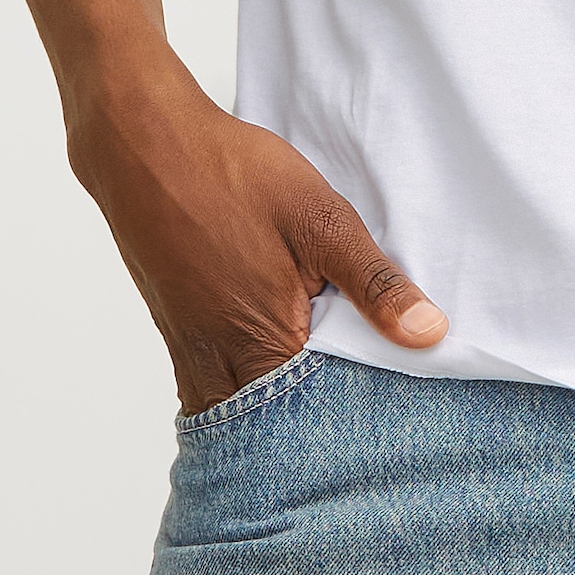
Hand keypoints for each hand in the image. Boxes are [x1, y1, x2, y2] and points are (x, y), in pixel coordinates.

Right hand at [66, 52, 445, 413]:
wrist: (145, 147)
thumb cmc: (234, 177)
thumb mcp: (321, 220)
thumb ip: (373, 283)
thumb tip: (428, 335)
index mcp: (265, 344)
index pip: (320, 415)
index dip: (356, 418)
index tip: (389, 415)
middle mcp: (221, 362)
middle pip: (273, 424)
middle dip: (311, 426)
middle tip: (352, 419)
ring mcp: (190, 350)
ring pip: (235, 409)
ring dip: (270, 412)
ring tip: (312, 396)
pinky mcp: (175, 331)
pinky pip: (207, 386)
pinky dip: (237, 389)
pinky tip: (265, 363)